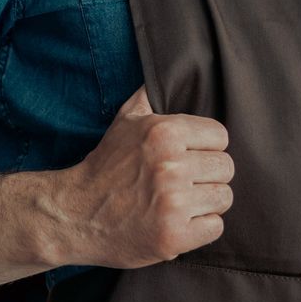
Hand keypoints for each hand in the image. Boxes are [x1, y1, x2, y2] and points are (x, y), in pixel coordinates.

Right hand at [55, 87, 233, 268]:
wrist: (74, 214)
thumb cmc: (105, 167)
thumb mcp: (125, 121)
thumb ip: (150, 94)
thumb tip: (169, 65)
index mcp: (164, 133)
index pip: (220, 136)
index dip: (206, 147)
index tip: (190, 157)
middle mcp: (171, 165)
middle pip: (226, 167)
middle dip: (208, 176)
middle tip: (185, 183)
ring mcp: (173, 203)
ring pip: (224, 197)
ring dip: (206, 203)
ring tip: (181, 203)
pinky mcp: (174, 236)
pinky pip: (215, 227)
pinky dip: (200, 228)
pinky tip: (179, 222)